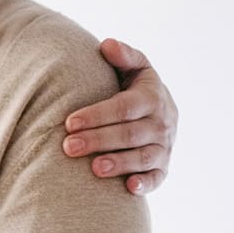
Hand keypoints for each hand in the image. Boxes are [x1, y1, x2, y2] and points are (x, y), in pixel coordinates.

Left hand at [65, 38, 177, 194]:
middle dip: (99, 140)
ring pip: (144, 157)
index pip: (125, 107)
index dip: (98, 115)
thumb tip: (107, 45)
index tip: (69, 122)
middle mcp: (162, 123)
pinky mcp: (164, 166)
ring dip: (119, 163)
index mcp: (152, 97)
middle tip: (68, 147)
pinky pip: (158, 177)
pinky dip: (146, 183)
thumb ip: (123, 56)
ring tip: (93, 168)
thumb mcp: (134, 68)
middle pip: (130, 134)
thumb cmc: (134, 88)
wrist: (157, 113)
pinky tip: (128, 187)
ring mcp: (165, 146)